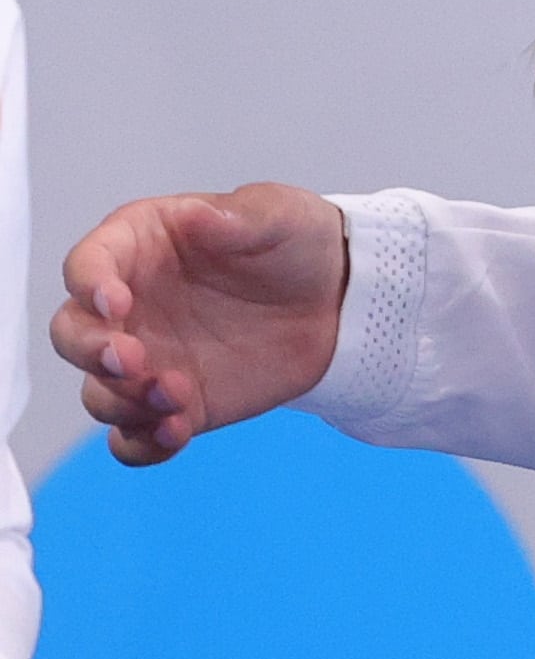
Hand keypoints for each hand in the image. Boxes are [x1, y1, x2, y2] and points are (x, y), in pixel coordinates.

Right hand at [54, 186, 352, 463]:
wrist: (338, 299)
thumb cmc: (295, 243)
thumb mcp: (278, 214)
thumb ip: (235, 215)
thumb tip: (196, 215)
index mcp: (139, 249)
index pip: (87, 265)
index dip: (89, 284)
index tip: (115, 302)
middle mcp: (130, 308)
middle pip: (73, 334)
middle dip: (90, 351)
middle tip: (133, 359)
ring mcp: (148, 360)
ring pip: (99, 392)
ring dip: (122, 402)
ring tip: (176, 397)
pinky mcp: (176, 402)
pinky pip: (135, 436)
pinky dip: (142, 443)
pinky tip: (174, 434)